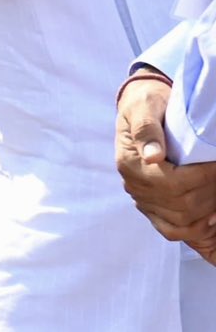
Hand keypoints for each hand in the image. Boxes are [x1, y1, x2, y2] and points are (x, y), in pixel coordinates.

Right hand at [117, 72, 215, 257]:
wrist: (140, 106)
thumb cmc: (145, 104)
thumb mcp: (144, 107)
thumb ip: (147, 130)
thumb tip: (153, 157)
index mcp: (130, 163)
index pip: (173, 184)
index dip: (204, 178)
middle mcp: (134, 185)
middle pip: (182, 207)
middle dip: (211, 195)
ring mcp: (142, 198)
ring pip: (181, 224)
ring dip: (208, 215)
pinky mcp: (151, 205)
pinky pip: (172, 230)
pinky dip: (195, 231)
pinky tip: (211, 222)